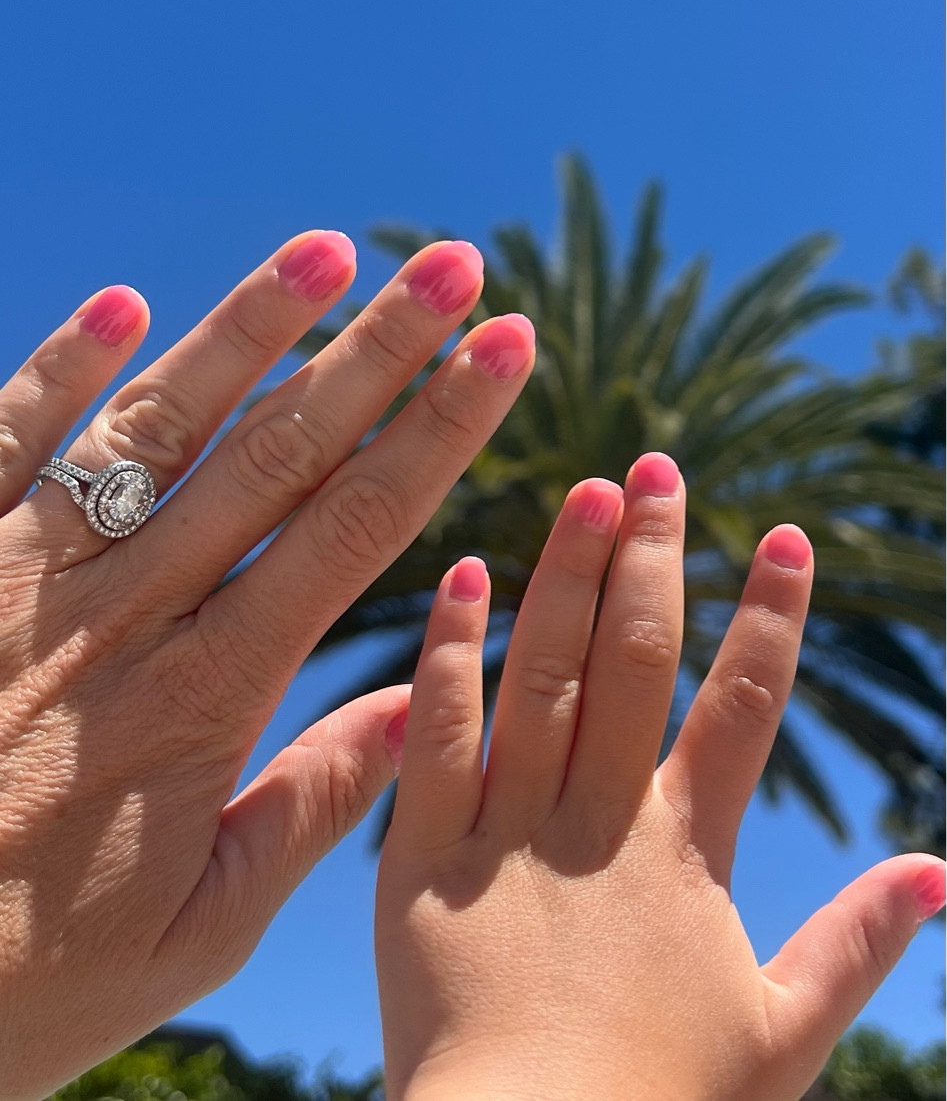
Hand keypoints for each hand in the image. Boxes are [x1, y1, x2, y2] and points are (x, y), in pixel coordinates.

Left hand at [0, 232, 534, 1100]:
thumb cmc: (20, 978)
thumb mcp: (190, 934)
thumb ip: (308, 811)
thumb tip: (410, 706)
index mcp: (206, 696)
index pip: (355, 526)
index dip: (442, 427)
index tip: (506, 349)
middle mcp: (127, 616)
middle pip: (279, 453)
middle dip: (380, 350)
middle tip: (456, 265)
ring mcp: (24, 578)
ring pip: (157, 430)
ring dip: (245, 332)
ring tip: (325, 249)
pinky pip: (2, 448)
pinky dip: (60, 374)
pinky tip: (123, 304)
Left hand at [376, 455, 944, 1100]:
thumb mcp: (781, 1035)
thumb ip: (856, 947)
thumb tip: (942, 872)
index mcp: (687, 852)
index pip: (743, 707)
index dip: (770, 617)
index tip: (784, 535)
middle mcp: (602, 817)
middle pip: (637, 658)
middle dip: (655, 556)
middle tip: (660, 465)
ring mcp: (510, 827)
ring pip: (546, 671)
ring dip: (569, 573)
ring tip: (591, 489)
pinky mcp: (423, 850)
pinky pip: (441, 731)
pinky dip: (451, 648)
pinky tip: (462, 572)